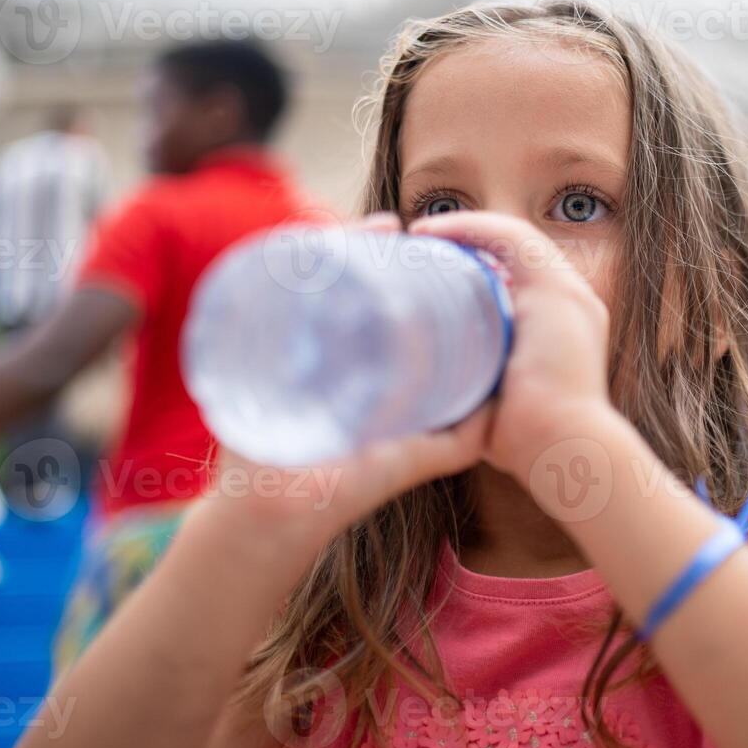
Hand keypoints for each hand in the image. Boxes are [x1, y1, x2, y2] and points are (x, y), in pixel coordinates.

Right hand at [201, 212, 487, 561]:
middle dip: (358, 245)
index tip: (418, 243)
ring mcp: (280, 348)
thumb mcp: (412, 454)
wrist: (281, 520)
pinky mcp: (246, 353)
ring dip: (328, 245)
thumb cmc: (343, 490)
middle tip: (389, 228)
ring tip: (362, 229)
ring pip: (303, 279)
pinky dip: (276, 265)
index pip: (367, 299)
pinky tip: (304, 244)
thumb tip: (501, 412)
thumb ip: (456, 436)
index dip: (389, 266)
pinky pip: (258, 296)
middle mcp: (314, 349)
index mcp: (349, 363)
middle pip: (334, 279)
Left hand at [408, 211, 616, 476]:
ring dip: (463, 229)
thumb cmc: (531, 442)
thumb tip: (434, 391)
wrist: (565, 448)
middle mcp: (572, 301)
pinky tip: (431, 233)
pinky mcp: (555, 289)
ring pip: (513, 237)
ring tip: (421, 235)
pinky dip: (469, 228)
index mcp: (563, 325)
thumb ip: (478, 386)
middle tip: (420, 249)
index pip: (521, 276)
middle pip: (516, 252)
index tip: (433, 275)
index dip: (479, 266)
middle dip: (469, 243)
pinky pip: (509, 238)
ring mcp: (568, 292)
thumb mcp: (501, 404)